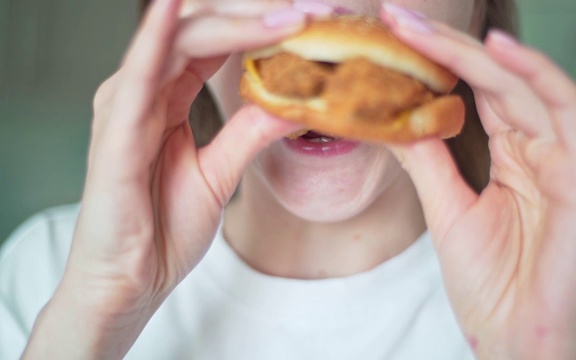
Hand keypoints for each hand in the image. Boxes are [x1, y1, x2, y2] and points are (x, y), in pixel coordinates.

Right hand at [22, 0, 321, 357]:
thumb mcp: (219, 173)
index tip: (319, 22)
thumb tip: (296, 102)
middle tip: (316, 11)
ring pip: (179, 41)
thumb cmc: (164, 228)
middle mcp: (143, 91)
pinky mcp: (115, 134)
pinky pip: (137, 76)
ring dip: (236, 22)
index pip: (217, 42)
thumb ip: (249, 132)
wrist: (131, 283)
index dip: (264, 26)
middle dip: (260, 15)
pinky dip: (156, 38)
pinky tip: (176, 8)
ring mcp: (125, 107)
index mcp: (165, 96)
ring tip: (288, 14)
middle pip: (202, 30)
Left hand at [382, 5, 575, 358]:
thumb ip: (428, 162)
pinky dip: (535, 74)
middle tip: (394, 18)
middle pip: (495, 80)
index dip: (436, 62)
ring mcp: (563, 160)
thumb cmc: (493, 285)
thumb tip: (391, 120)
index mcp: (513, 158)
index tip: (389, 37)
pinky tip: (494, 48)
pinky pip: (567, 110)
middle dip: (443, 45)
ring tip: (418, 28)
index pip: (475, 94)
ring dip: (471, 51)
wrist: (523, 342)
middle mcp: (540, 150)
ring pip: (523, 85)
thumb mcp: (448, 210)